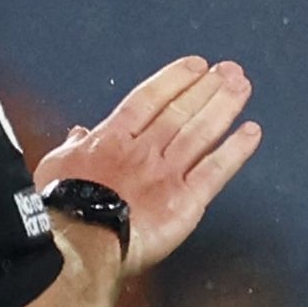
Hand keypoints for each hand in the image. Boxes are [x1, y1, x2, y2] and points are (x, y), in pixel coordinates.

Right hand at [35, 57, 262, 275]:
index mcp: (111, 139)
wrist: (80, 240)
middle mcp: (144, 150)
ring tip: (242, 86)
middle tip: (230, 70)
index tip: (196, 66)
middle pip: (180, 111)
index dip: (174, 80)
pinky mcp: (185, 201)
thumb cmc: (61, 206)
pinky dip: (235, 150)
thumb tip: (79, 133)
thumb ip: (74, 147)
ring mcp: (167, 174)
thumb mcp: (56, 166)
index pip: (148, 100)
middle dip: (207, 88)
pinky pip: (216, 170)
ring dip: (223, 107)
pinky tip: (251, 132)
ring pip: (201, 133)